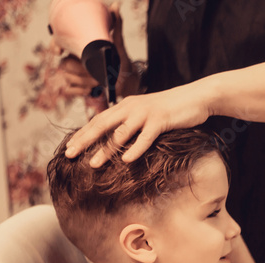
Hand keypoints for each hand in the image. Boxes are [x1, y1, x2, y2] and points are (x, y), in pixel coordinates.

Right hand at [50, 2, 137, 98]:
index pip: (57, 42)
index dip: (55, 46)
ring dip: (84, 81)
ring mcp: (73, 74)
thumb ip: (116, 25)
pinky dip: (80, 91)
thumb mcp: (117, 43)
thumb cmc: (119, 60)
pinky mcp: (77, 89)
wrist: (126, 79)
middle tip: (96, 73)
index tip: (60, 51)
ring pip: (68, 77)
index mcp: (78, 46)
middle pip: (64, 64)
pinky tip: (91, 90)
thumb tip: (116, 6)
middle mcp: (72, 59)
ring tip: (98, 81)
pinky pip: (69, 90)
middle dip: (81, 70)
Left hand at [64, 78, 215, 166]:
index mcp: (125, 106)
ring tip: (93, 164)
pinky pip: (145, 137)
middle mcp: (131, 107)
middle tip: (70, 154)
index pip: (98, 120)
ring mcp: (145, 113)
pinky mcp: (161, 120)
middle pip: (102, 124)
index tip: (69, 147)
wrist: (196, 97)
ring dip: (106, 149)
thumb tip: (117, 140)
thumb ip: (131, 123)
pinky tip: (126, 161)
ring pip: (121, 133)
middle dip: (84, 140)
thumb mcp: (146, 113)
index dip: (82, 133)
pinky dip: (135, 149)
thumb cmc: (171, 109)